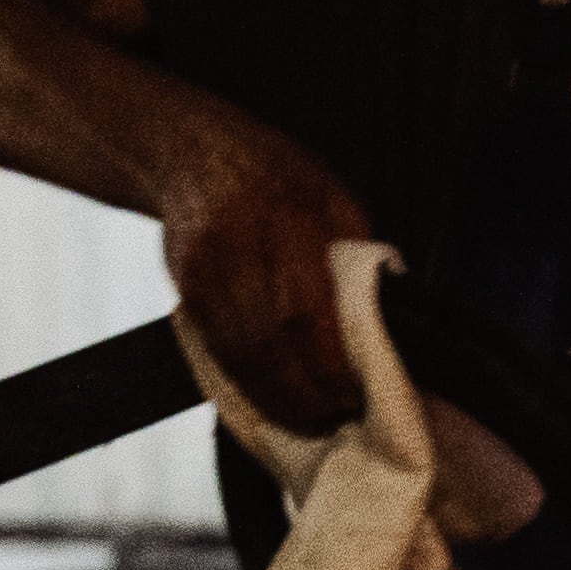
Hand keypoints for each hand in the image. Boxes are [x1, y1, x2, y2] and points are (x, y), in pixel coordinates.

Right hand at [158, 116, 373, 432]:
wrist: (187, 149)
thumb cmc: (273, 171)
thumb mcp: (330, 194)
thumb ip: (357, 253)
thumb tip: (389, 315)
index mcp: (284, 219)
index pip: (304, 313)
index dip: (328, 365)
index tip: (355, 394)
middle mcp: (234, 247)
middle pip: (267, 343)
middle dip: (305, 393)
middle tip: (339, 418)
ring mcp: (200, 270)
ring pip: (237, 355)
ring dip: (275, 399)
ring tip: (312, 420)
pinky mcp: (182, 288)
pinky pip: (215, 349)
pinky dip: (247, 382)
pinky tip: (274, 399)